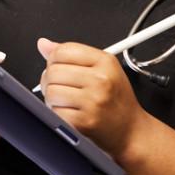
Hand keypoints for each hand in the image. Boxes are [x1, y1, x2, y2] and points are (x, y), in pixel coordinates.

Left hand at [37, 37, 145, 157]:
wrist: (131, 130)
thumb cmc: (116, 99)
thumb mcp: (102, 68)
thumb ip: (72, 54)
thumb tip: (43, 44)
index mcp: (105, 62)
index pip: (63, 51)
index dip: (53, 60)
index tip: (58, 67)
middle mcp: (101, 79)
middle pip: (53, 71)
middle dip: (50, 80)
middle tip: (60, 87)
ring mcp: (93, 101)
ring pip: (51, 91)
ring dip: (52, 98)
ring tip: (65, 101)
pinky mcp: (85, 121)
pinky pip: (55, 112)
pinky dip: (57, 114)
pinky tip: (69, 113)